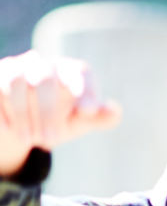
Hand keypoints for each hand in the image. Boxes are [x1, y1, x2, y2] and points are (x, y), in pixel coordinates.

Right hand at [0, 52, 120, 178]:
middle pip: (45, 78)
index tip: (87, 112)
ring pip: (16, 81)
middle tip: (50, 140)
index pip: (80, 73)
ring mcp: (17, 68)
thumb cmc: (59, 118)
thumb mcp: (78, 122)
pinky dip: (4, 111)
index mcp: (70, 72)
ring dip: (22, 112)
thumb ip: (97, 118)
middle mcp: (44, 65)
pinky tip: (9, 130)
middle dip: (48, 111)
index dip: (85, 89)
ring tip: (28, 140)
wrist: (25, 120)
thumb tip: (115, 111)